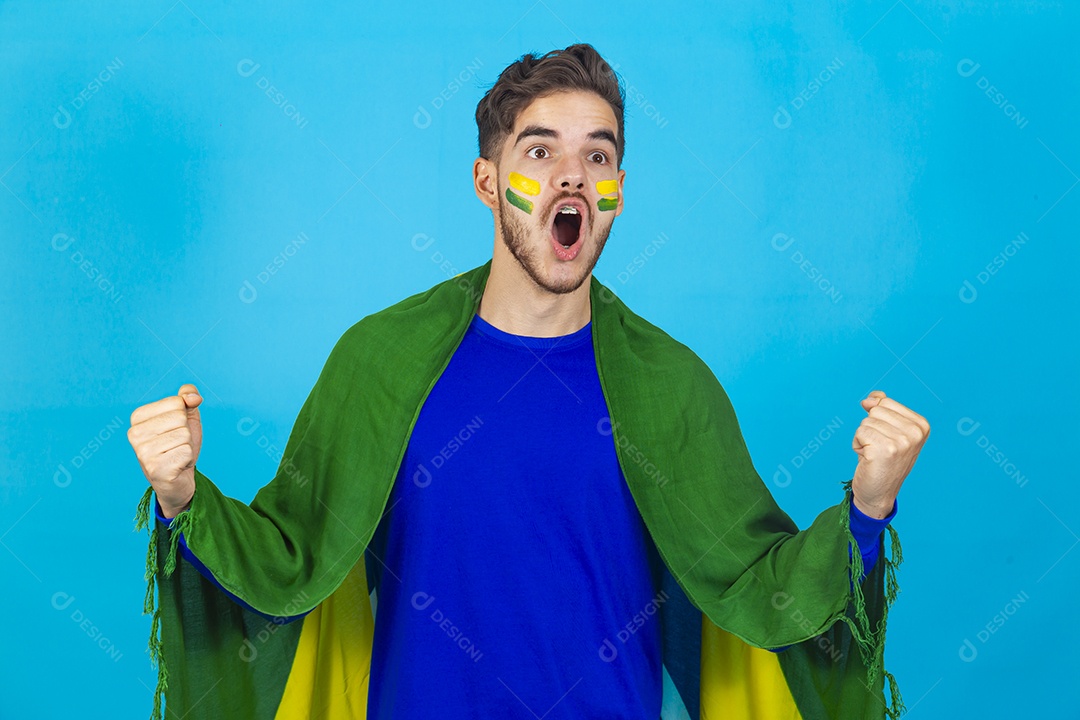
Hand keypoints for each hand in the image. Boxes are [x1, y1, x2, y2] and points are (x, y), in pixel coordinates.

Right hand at [128, 384, 202, 517]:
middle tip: (176, 444)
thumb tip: (194, 397)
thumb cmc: (179, 444)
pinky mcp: (155, 468)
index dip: (184, 416)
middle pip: (180, 418)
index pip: (176, 402)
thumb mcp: (186, 417)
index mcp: (138, 417)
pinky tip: (177, 465)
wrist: (180, 478)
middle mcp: (134, 434)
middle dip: (186, 432)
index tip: (174, 429)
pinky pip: (186, 452)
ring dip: (187, 446)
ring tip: (175, 454)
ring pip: (184, 435)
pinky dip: (187, 459)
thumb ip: (188, 397)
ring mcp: (142, 452)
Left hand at [851, 390, 929, 517]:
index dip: (877, 419)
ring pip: (866, 422)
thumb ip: (882, 408)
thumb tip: (870, 398)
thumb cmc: (882, 460)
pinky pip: (859, 432)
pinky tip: (868, 459)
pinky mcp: (885, 449)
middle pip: (875, 410)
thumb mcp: (887, 430)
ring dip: (863, 438)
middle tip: (878, 448)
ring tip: (874, 454)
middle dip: (869, 428)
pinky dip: (857, 445)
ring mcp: (902, 441)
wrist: (878, 493)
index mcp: (921, 425)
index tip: (886, 438)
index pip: (885, 402)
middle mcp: (915, 433)